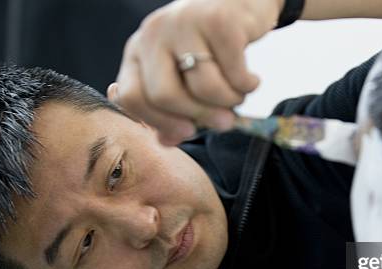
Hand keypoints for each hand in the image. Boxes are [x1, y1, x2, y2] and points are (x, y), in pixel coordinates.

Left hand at [110, 0, 282, 144]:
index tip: (187, 132)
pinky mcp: (219, 21)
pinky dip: (248, 85)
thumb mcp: (184, 75)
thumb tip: (166, 141)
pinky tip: (252, 80)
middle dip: (198, 116)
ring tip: (239, 94)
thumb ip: (172, 109)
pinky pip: (235, 74)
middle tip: (224, 122)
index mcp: (138, 51)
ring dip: (230, 101)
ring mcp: (185, 23)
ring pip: (205, 88)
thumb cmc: (210, 47)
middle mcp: (155, 34)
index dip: (159, 122)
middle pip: (164, 96)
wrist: (242, 1)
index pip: (130, 97)